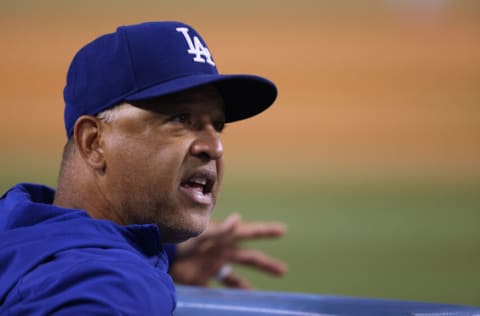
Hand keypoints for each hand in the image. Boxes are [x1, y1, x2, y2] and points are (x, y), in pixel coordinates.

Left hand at [169, 213, 286, 288]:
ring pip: (236, 278)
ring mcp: (213, 266)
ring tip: (260, 295)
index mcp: (224, 238)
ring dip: (248, 286)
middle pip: (249, 259)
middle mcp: (222, 252)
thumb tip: (238, 218)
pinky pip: (219, 291)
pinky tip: (235, 304)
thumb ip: (219, 230)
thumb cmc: (180, 241)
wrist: (159, 257)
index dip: (266, 231)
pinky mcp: (203, 279)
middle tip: (283, 271)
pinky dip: (228, 298)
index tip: (283, 230)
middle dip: (266, 264)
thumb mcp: (201, 235)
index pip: (249, 232)